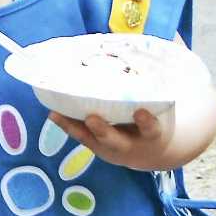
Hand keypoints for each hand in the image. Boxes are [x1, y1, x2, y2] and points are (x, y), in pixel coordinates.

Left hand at [48, 109, 176, 171]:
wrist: (150, 154)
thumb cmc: (155, 123)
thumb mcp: (163, 115)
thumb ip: (154, 97)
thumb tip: (146, 62)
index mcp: (151, 136)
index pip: (151, 130)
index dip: (146, 122)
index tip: (140, 112)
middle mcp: (129, 145)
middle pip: (115, 140)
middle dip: (102, 130)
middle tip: (91, 118)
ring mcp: (109, 148)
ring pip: (90, 139)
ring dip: (73, 127)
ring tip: (56, 114)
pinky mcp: (95, 146)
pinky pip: (80, 136)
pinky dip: (66, 125)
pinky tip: (53, 113)